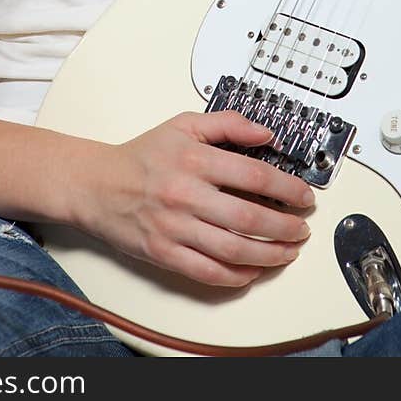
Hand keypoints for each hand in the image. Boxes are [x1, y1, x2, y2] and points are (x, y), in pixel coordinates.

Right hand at [76, 110, 314, 287]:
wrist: (97, 185)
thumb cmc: (143, 155)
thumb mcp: (184, 124)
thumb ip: (228, 123)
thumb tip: (265, 132)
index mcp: (194, 158)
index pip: (254, 174)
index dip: (287, 188)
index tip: (303, 195)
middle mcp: (186, 193)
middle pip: (250, 216)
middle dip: (286, 226)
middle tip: (302, 228)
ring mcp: (175, 226)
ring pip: (233, 249)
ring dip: (270, 254)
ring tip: (288, 251)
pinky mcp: (164, 253)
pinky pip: (208, 272)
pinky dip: (236, 277)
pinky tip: (253, 271)